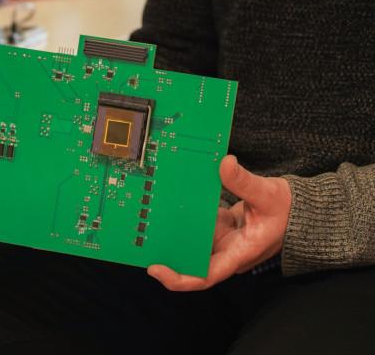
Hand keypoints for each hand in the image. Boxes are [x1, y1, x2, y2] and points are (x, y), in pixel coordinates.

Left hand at [148, 155, 290, 290]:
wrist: (300, 210)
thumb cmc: (289, 209)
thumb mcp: (268, 194)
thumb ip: (245, 181)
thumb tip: (225, 164)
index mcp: (238, 254)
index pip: (204, 277)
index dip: (178, 278)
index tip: (155, 269)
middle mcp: (227, 253)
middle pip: (191, 263)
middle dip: (167, 254)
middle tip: (141, 239)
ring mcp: (223, 241)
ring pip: (192, 244)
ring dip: (173, 234)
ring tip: (148, 220)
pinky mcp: (221, 229)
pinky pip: (198, 228)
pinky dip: (185, 218)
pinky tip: (169, 205)